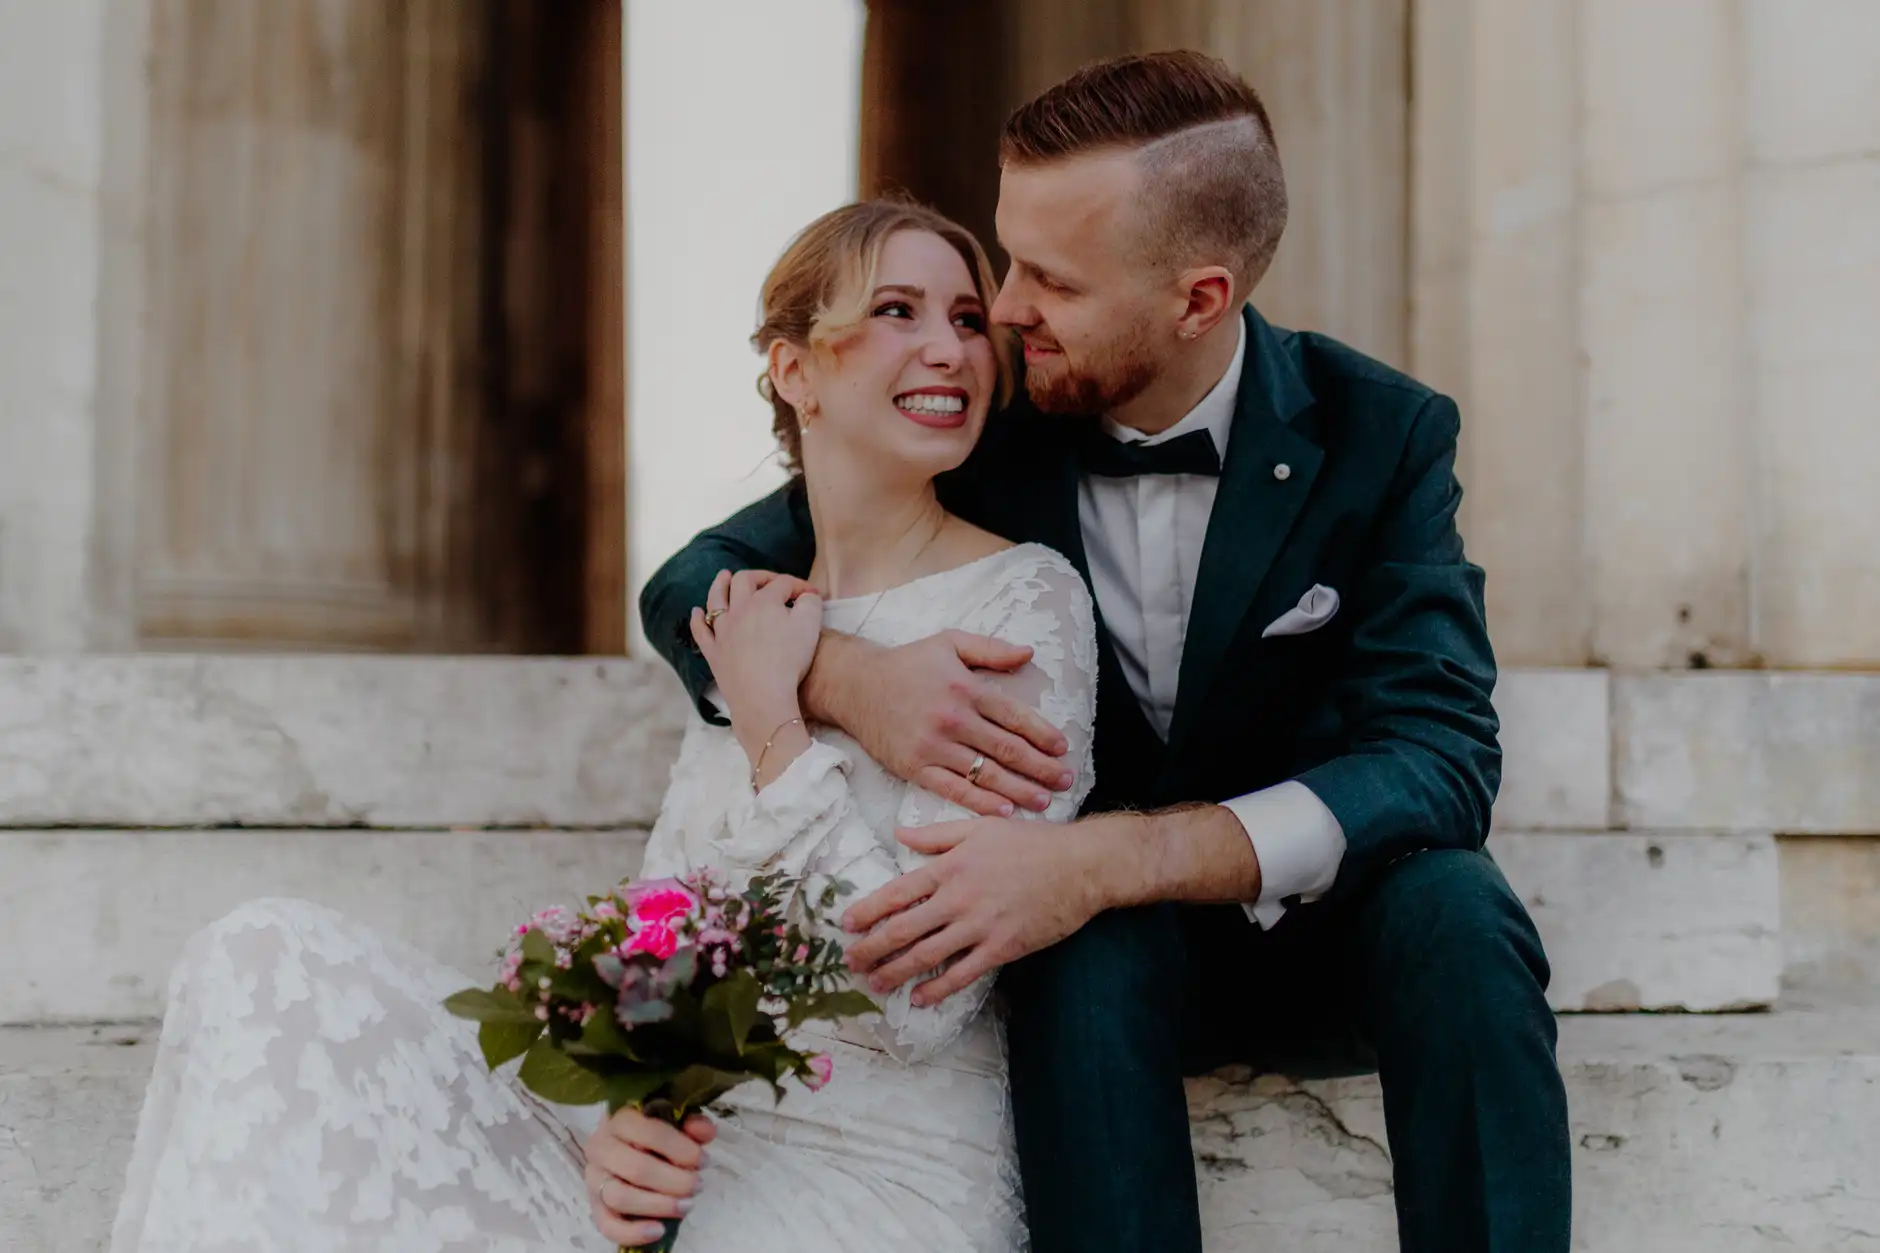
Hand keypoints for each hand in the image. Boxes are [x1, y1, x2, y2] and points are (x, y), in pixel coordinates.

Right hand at [583, 1107, 715, 1247]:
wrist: (626, 1146)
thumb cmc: (654, 1132)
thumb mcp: (674, 1123)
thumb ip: (691, 1124)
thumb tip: (705, 1132)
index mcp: (619, 1119)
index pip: (646, 1131)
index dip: (678, 1148)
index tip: (703, 1160)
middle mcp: (600, 1147)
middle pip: (636, 1168)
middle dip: (673, 1181)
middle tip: (698, 1185)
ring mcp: (594, 1178)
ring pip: (621, 1197)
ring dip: (658, 1205)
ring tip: (686, 1206)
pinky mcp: (594, 1205)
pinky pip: (607, 1225)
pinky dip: (633, 1232)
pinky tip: (658, 1230)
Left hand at [690, 569, 822, 726]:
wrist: (763, 696)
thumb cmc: (789, 661)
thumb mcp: (810, 626)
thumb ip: (811, 603)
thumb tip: (807, 595)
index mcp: (764, 601)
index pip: (782, 584)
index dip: (799, 585)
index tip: (811, 595)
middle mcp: (739, 610)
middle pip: (744, 581)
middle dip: (759, 576)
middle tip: (770, 581)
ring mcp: (722, 630)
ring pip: (716, 598)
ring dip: (720, 584)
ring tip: (724, 576)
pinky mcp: (713, 652)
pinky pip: (701, 631)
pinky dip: (698, 619)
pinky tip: (697, 612)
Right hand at [817, 631, 1074, 816]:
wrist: (855, 685)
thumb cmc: (907, 663)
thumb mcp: (949, 643)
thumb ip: (991, 649)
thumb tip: (1029, 653)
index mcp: (965, 687)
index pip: (1014, 716)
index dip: (1042, 734)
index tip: (1062, 748)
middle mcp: (952, 719)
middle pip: (1007, 749)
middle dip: (1041, 767)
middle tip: (1066, 780)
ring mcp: (933, 746)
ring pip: (985, 774)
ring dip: (1019, 790)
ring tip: (1045, 800)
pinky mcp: (915, 767)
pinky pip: (954, 790)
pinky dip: (981, 803)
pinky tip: (1004, 811)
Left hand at [841, 815, 1124, 1005]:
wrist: (1081, 865)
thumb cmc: (1031, 842)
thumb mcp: (980, 827)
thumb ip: (936, 835)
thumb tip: (898, 833)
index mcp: (951, 866)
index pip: (897, 892)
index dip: (868, 911)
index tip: (846, 924)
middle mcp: (960, 898)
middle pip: (904, 929)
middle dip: (872, 948)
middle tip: (850, 961)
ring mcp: (981, 925)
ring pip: (928, 955)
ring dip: (896, 972)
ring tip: (875, 983)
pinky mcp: (1003, 947)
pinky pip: (963, 973)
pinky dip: (939, 988)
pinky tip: (920, 998)